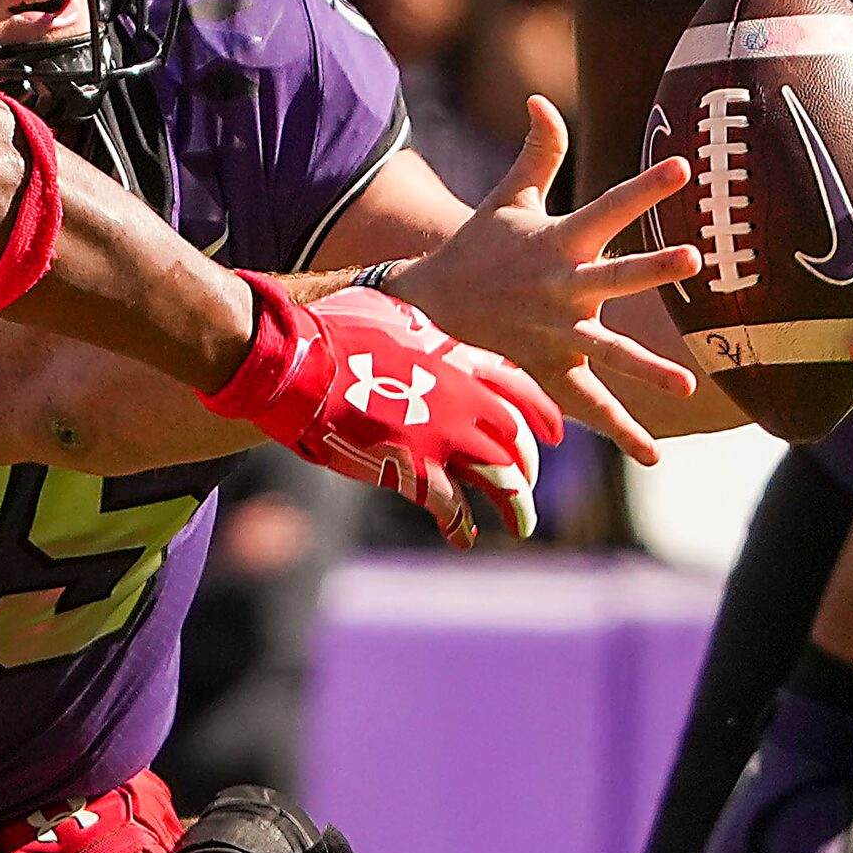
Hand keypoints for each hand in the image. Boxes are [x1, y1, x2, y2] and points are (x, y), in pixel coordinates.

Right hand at [200, 275, 564, 544]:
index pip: (518, 387)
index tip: (556, 433)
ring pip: (501, 477)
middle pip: (516, 438)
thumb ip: (419, 332)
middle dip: (526, 464)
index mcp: (456, 358)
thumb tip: (423, 331)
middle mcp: (460, 399)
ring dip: (516, 504)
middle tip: (527, 484)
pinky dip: (461, 526)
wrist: (296, 363)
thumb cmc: (330, 331)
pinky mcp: (413, 470)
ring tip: (522, 523)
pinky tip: (463, 537)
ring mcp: (440, 436)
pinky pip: (452, 507)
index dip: (542, 413)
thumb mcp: (388, 315)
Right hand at [380, 96, 699, 463]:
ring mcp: (555, 333)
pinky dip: (620, 429)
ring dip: (643, 368)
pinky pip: (587, 404)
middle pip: (613, 276)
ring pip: (604, 351)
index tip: (683, 166)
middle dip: (651, 269)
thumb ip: (538, 152)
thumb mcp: (508, 198)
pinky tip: (654, 452)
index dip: (645, 186)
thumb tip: (541, 98)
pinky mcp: (549, 369)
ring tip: (686, 384)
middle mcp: (560, 288)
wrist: (430, 303)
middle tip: (692, 257)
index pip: (608, 206)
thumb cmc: (481, 245)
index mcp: (558, 243)